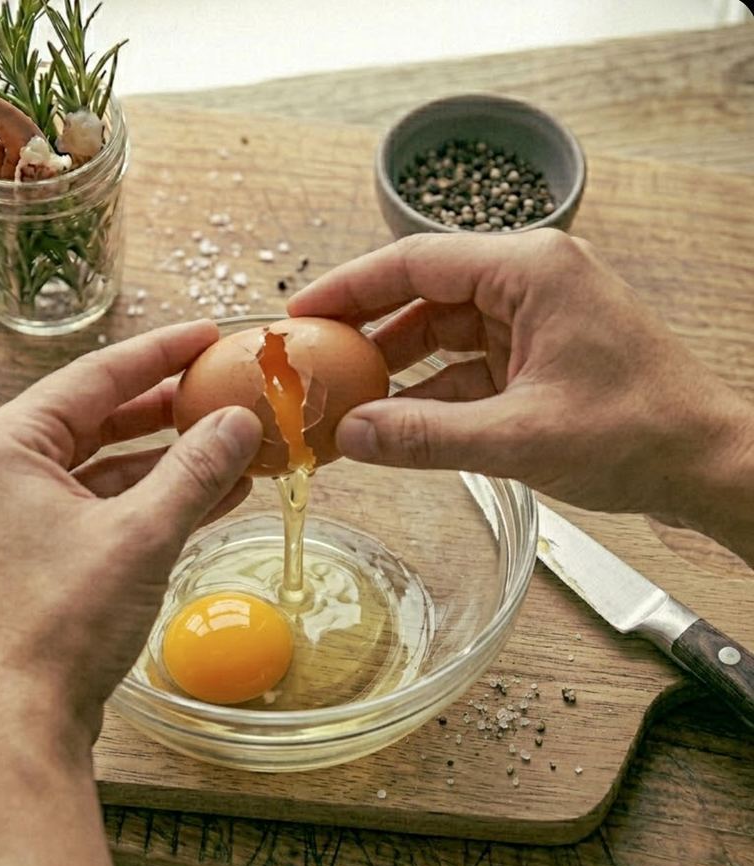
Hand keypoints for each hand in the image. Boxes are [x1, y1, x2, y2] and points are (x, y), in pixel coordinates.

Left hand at [0, 320, 261, 754]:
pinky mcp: (26, 557)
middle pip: (95, 420)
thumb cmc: (61, 624)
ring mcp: (7, 518)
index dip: (160, 353)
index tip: (209, 336)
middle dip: (166, 411)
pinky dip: (144, 504)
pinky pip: (93, 511)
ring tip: (230, 450)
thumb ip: (196, 470)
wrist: (17, 725)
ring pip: (99, 470)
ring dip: (164, 463)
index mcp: (3, 446)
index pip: (95, 377)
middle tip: (222, 390)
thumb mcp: (142, 534)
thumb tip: (240, 422)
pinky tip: (204, 500)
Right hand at [288, 231, 753, 550]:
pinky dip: (428, 390)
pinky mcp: (536, 355)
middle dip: (365, 329)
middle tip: (310, 360)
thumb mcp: (519, 439)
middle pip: (422, 292)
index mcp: (530, 270)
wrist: (706, 465)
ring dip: (394, 364)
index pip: (414, 261)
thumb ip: (425, 436)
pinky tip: (393, 418)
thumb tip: (350, 437)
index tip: (298, 313)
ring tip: (342, 395)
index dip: (348, 287)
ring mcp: (533, 318)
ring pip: (440, 330)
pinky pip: (465, 364)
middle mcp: (529, 280)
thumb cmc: (639, 434)